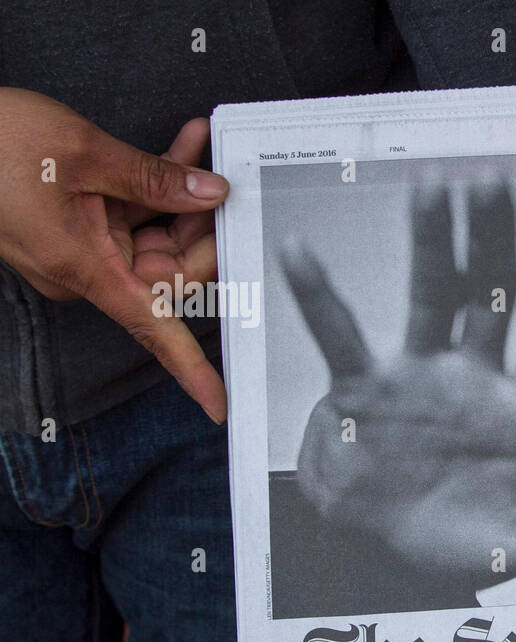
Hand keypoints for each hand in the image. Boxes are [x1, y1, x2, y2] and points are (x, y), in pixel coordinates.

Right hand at [0, 87, 229, 421]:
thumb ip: (153, 178)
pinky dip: (156, 184)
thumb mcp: (82, 152)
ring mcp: (82, 248)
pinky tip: (183, 149)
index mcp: (86, 269)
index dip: (191, 369)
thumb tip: (211, 193)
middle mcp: (86, 269)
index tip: (220, 405)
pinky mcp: (77, 225)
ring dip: (183, 197)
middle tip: (227, 186)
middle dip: (204, 231)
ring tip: (202, 151)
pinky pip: (133, 214)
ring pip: (157, 238)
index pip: (153, 331)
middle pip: (171, 272)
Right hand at [282, 178, 515, 577]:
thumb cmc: (471, 540)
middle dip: (494, 241)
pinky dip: (319, 298)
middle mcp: (473, 377)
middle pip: (489, 296)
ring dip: (426, 244)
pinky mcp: (362, 390)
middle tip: (496, 178)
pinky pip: (339, 337)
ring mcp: (417, 377)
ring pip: (426, 298)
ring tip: (431, 186)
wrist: (390, 553)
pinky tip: (301, 251)